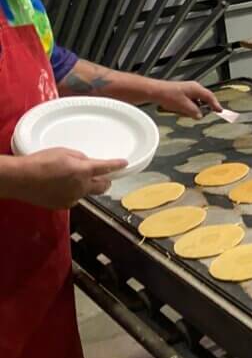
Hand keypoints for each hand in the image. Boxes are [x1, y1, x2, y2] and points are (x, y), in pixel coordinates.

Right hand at [3, 148, 127, 208]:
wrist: (21, 179)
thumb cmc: (41, 161)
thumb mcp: (64, 152)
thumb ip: (80, 158)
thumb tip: (87, 163)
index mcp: (84, 171)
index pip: (106, 168)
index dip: (117, 165)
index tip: (125, 164)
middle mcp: (82, 187)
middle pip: (102, 187)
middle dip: (105, 181)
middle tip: (102, 176)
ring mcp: (73, 198)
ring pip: (87, 193)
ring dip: (85, 186)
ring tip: (71, 179)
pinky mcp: (63, 205)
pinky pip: (73, 198)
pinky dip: (72, 192)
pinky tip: (60, 187)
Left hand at [149, 80, 219, 118]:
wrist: (155, 92)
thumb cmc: (168, 95)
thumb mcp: (184, 106)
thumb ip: (194, 112)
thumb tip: (200, 115)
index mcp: (196, 89)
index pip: (210, 97)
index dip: (215, 104)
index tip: (220, 110)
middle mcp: (193, 88)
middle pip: (203, 99)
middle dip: (202, 108)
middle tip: (202, 115)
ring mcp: (187, 90)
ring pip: (196, 101)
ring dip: (193, 108)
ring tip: (184, 112)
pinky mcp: (182, 93)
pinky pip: (189, 101)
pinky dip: (187, 107)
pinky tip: (180, 110)